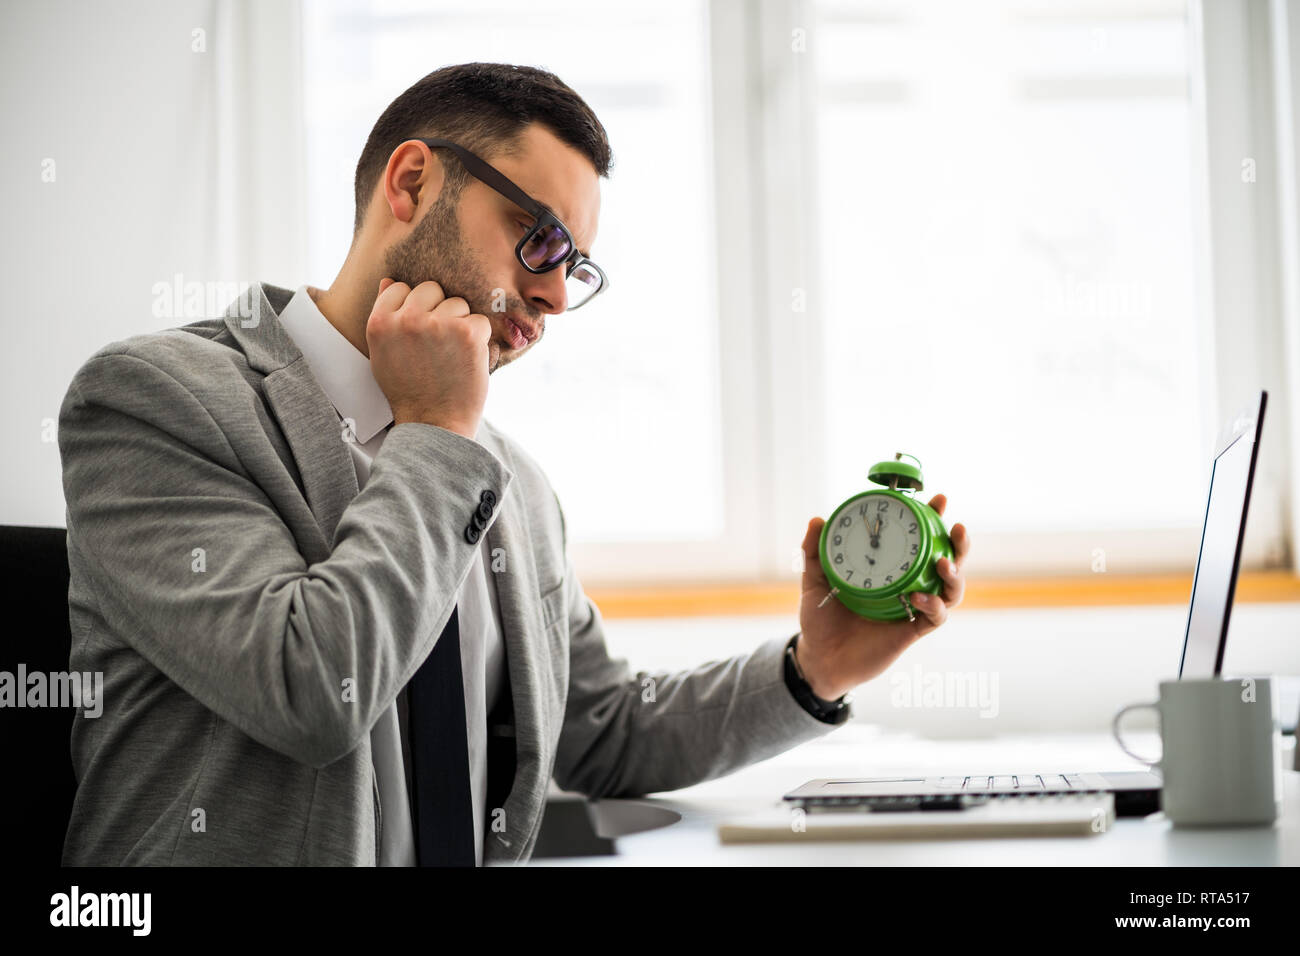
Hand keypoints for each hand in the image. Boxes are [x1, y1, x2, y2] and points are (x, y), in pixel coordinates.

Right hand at [367, 277, 491, 438]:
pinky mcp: (467, 333)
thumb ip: (386, 317)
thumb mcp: (383, 354)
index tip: (419, 332)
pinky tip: (466, 360)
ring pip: (457, 303)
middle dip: (438, 310)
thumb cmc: (409, 391)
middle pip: (431, 289)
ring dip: (460, 325)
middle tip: (439, 344)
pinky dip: (479, 339)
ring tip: (451, 355)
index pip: (399, 288)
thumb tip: (388, 280)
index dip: (414, 308)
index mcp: (380, 323)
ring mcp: (437, 325)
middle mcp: (406, 320)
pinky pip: (479, 320)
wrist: (433, 424)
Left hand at [796, 493, 969, 700]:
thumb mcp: (815, 580)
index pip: (918, 541)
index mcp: (891, 569)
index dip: (932, 520)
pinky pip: (935, 617)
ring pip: (950, 590)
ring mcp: (913, 609)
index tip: (937, 499)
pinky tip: (921, 597)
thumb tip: (818, 520)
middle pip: (947, 561)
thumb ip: (815, 552)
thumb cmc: (821, 618)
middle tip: (956, 526)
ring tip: (944, 562)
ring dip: (954, 574)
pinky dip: (933, 605)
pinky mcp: (912, 631)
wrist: (819, 658)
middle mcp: (908, 586)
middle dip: (958, 543)